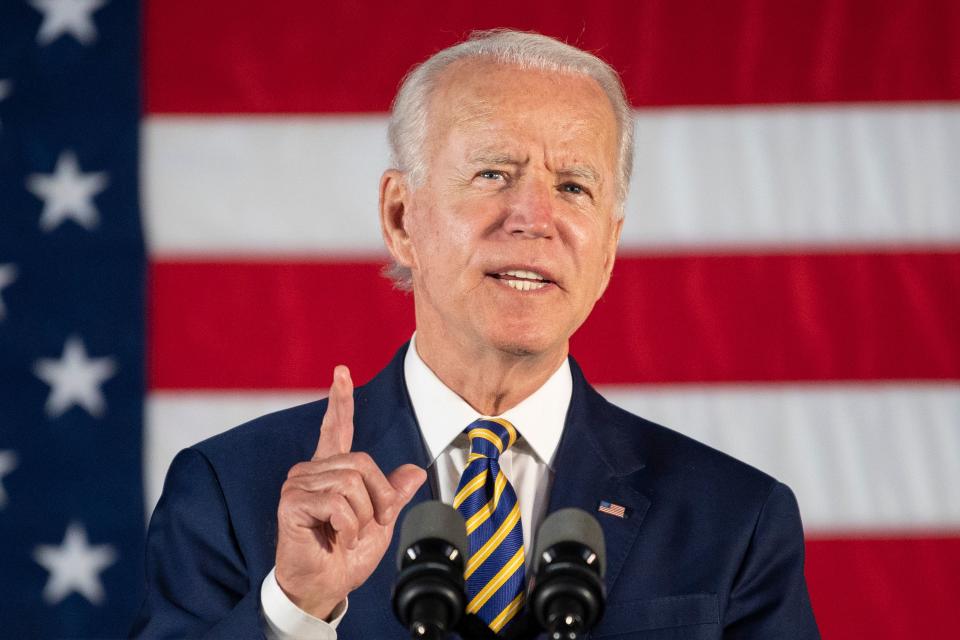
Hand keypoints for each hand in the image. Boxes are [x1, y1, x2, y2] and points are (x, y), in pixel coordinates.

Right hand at [274, 365, 426, 618]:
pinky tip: (335, 538)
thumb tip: (415, 472)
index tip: (342, 372)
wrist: (325, 585)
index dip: (340, 400)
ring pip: (352, 483)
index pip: (336, 428)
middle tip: (368, 526)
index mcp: (331, 471)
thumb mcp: (380, 522)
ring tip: (346, 534)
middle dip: (378, 498)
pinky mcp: (292, 502)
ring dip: (362, 516)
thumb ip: (393, 494)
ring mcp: (298, 484)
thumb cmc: (345, 555)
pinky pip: (337, 502)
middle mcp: (312, 471)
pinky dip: (347, 527)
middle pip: (363, 463)